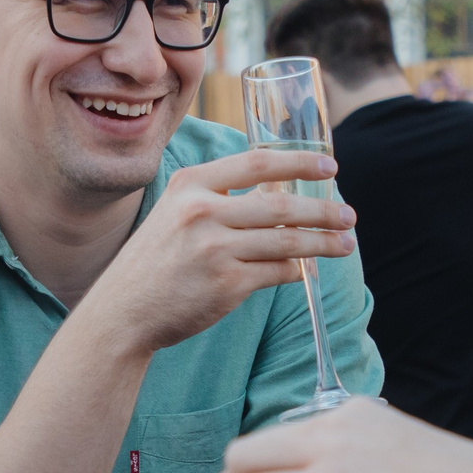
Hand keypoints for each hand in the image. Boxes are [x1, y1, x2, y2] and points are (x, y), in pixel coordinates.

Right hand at [76, 149, 355, 356]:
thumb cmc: (155, 261)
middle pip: (282, 205)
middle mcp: (202, 212)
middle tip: (349, 215)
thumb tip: (279, 189)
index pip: (258, 162)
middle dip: (324, 210)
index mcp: (190, 185)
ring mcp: (215, 250)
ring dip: (324, 242)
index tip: (330, 165)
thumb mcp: (174, 212)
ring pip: (288, 241)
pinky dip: (298, 270)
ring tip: (346, 243)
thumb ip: (217, 195)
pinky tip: (309, 269)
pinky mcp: (227, 285)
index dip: (300, 161)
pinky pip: (278, 272)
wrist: (123, 311)